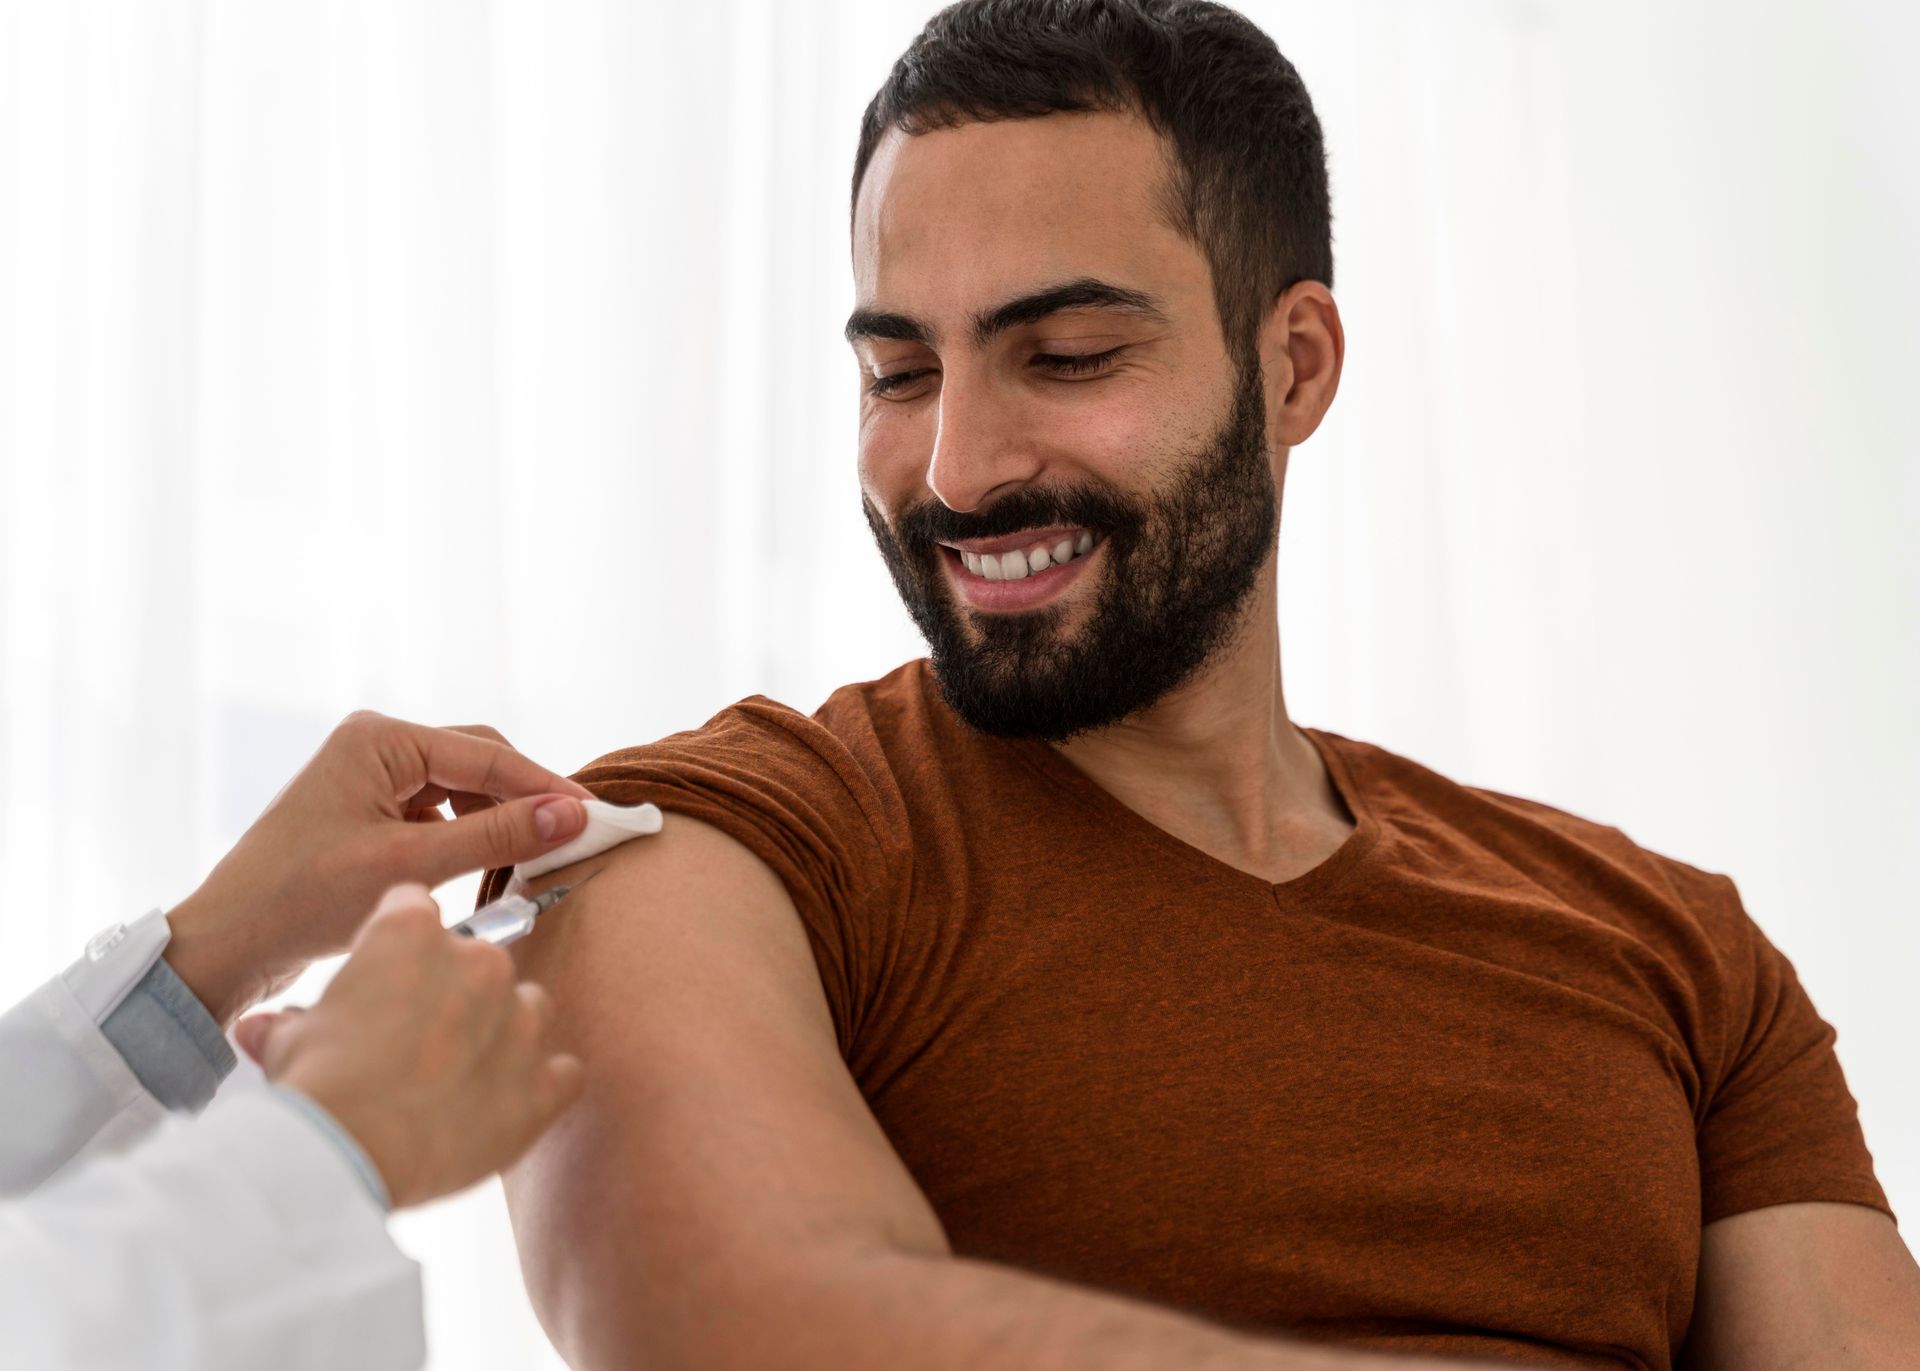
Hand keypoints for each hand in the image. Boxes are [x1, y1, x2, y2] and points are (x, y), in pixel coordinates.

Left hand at [165, 711, 592, 1024]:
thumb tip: (573, 816)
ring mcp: (371, 778)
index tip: (598, 819)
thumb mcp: (409, 867)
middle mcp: (375, 744)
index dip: (547, 788)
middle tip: (576, 838)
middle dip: (525, 799)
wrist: (226, 945)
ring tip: (536, 857)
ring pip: (463, 790)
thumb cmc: (301, 900)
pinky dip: (470, 836)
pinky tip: (487, 867)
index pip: (487, 756)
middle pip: (479, 763)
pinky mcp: (369, 812)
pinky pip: (439, 813)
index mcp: (378, 739)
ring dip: (498, 820)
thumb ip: (495, 837)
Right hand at [235, 884, 585, 1209]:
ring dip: (503, 1034)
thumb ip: (289, 1024)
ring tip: (462, 1077)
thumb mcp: (289, 1042)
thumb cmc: (315, 1084)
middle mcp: (479, 963)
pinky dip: (541, 1087)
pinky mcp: (544, 1082)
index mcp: (414, 933)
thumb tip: (261, 1028)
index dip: (397, 946)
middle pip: (479, 961)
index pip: (415, 910)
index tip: (386, 977)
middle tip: (417, 1042)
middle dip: (453, 994)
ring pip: (529, 1009)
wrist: (346, 1153)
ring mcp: (520, 1020)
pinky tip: (505, 1108)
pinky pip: (563, 1072)